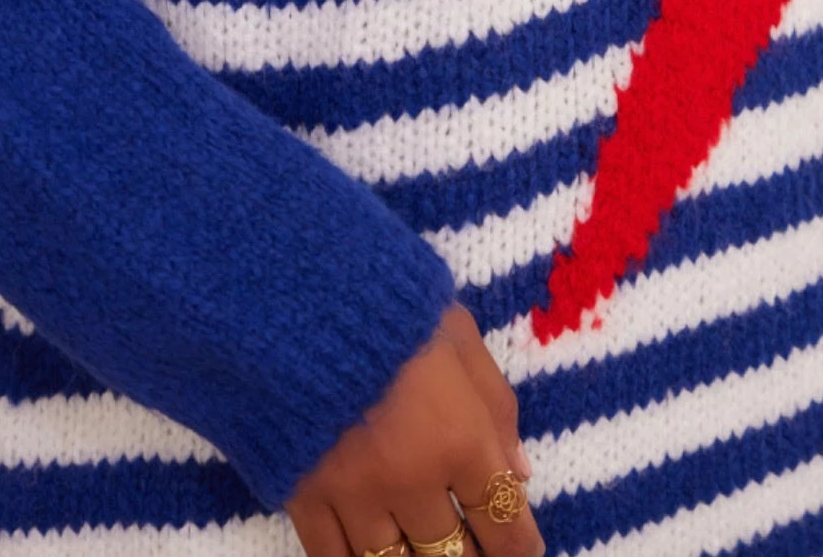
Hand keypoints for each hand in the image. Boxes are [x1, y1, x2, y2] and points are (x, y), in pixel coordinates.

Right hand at [285, 303, 541, 556]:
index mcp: (460, 438)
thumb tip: (520, 472)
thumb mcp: (460, 336)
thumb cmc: (392, 306)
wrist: (299, 291)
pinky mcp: (303, 497)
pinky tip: (370, 555)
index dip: (520, 545)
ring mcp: (355, 496)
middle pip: (453, 554)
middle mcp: (413, 481)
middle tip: (472, 549)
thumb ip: (495, 406)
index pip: (504, 520)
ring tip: (423, 551)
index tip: (523, 549)